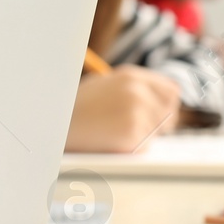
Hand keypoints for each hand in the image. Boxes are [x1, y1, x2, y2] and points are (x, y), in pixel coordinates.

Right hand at [66, 66, 181, 152]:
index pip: (172, 91)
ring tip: (113, 132)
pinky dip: (132, 148)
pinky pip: (145, 146)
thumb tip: (159, 101)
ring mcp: (136, 112)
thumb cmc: (74, 107)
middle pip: (170, 113)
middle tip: (135, 129)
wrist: (52, 123)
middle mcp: (137, 91)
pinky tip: (110, 140)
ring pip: (158, 132)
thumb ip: (131, 88)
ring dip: (142, 136)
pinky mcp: (132, 133)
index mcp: (131, 76)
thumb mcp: (103, 85)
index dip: (166, 105)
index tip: (158, 114)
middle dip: (158, 123)